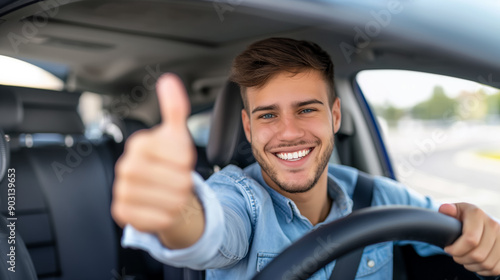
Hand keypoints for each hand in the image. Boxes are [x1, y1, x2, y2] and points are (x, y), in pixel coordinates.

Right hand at [111, 73, 197, 234]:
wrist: (159, 193)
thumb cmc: (169, 164)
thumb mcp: (176, 135)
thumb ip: (175, 108)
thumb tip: (168, 80)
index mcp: (140, 143)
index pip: (182, 155)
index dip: (188, 162)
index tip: (180, 162)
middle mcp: (126, 165)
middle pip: (177, 180)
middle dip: (185, 183)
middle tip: (176, 180)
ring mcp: (122, 189)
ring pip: (170, 201)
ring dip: (178, 200)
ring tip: (170, 193)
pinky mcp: (122, 212)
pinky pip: (157, 218)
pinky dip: (166, 216)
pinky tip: (161, 207)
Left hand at [439, 203, 499, 275]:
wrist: (484, 221)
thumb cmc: (466, 217)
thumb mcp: (456, 211)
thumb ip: (448, 210)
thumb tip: (445, 209)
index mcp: (478, 215)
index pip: (470, 240)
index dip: (456, 249)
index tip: (448, 249)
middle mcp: (494, 225)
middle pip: (477, 255)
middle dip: (461, 259)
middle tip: (455, 255)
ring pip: (486, 264)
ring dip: (471, 265)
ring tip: (464, 258)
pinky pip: (495, 269)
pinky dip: (483, 270)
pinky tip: (475, 262)